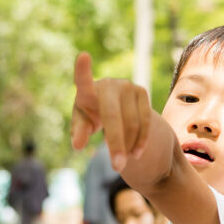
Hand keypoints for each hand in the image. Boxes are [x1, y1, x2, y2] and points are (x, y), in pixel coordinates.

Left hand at [71, 52, 151, 171]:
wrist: (115, 105)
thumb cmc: (92, 114)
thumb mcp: (82, 124)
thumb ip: (78, 132)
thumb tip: (78, 144)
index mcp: (87, 91)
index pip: (82, 81)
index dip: (83, 70)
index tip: (83, 56)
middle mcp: (108, 84)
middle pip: (113, 116)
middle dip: (116, 143)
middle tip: (116, 167)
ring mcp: (127, 86)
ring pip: (132, 122)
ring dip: (128, 145)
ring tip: (121, 162)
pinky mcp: (142, 92)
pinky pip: (145, 121)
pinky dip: (140, 140)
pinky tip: (135, 153)